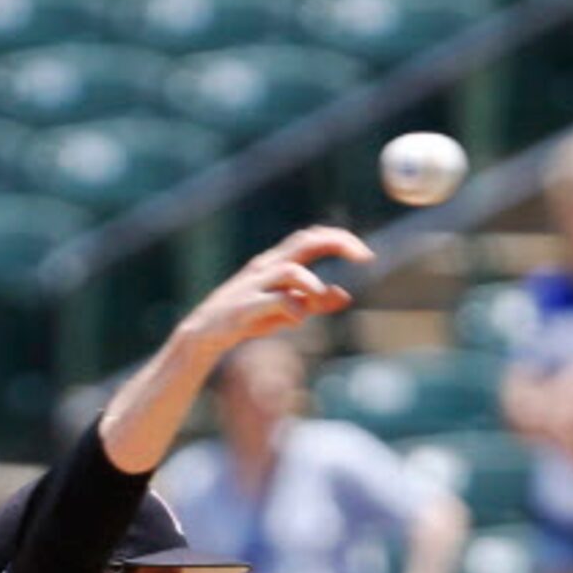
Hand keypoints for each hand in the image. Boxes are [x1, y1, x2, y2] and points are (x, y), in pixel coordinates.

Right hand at [176, 227, 373, 352]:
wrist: (206, 334)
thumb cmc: (248, 318)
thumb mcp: (287, 310)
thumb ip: (315, 302)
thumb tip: (346, 295)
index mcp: (277, 262)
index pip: (312, 238)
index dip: (340, 239)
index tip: (366, 254)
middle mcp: (267, 266)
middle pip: (304, 241)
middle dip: (336, 243)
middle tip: (363, 256)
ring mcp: (255, 284)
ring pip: (291, 270)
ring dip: (313, 284)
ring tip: (322, 299)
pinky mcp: (245, 306)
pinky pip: (275, 300)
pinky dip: (293, 307)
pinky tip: (299, 319)